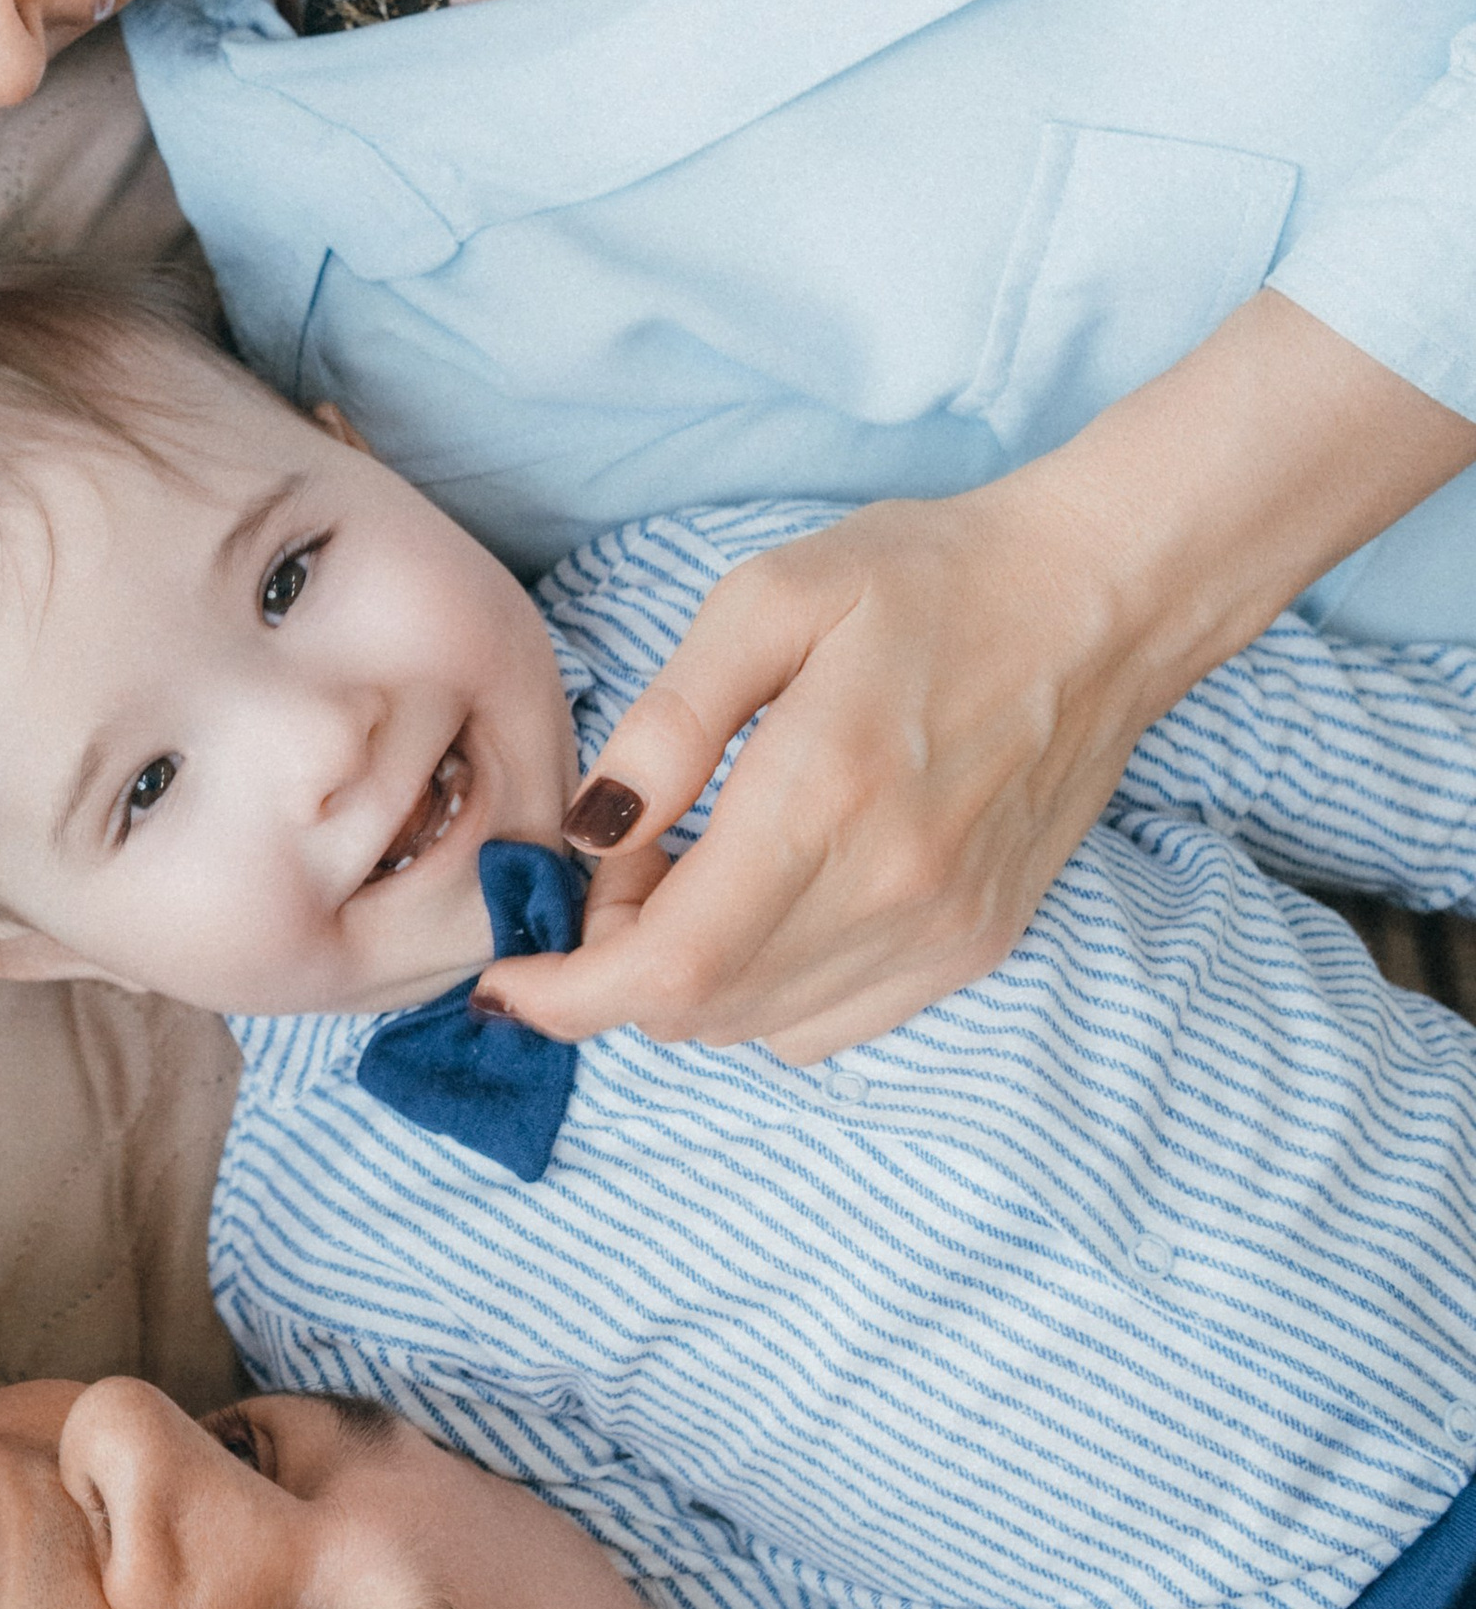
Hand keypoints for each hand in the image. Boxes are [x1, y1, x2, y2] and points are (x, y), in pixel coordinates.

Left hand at [477, 295, 1475, 1060]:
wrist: (1099, 600)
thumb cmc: (924, 580)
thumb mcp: (768, 602)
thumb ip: (667, 725)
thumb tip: (588, 834)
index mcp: (825, 798)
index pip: (671, 968)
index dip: (571, 995)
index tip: (508, 980)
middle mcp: (890, 892)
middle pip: (703, 1009)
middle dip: (621, 965)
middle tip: (627, 860)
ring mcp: (943, 934)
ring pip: (760, 1028)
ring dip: (691, 980)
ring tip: (700, 866)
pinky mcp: (976, 947)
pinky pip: (831, 1026)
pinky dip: (765, 993)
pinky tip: (771, 900)